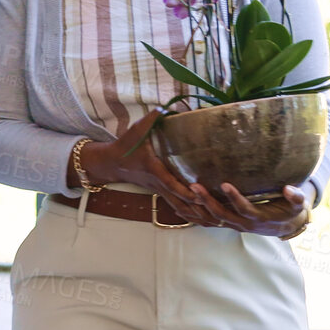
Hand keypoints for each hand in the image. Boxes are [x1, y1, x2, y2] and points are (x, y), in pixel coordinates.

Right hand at [78, 110, 224, 226]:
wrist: (112, 163)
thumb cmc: (126, 146)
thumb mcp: (137, 130)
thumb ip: (152, 119)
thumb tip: (164, 107)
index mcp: (154, 170)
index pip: (171, 184)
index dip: (184, 191)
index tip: (199, 195)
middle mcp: (158, 184)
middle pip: (179, 202)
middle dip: (197, 209)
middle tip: (216, 216)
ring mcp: (159, 190)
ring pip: (179, 208)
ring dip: (196, 215)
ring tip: (215, 222)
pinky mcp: (161, 192)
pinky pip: (177, 206)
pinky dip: (189, 214)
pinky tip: (202, 218)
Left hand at [188, 182, 310, 236]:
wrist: (286, 226)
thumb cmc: (291, 211)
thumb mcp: (298, 205)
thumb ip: (296, 197)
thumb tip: (289, 189)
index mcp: (259, 218)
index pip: (244, 208)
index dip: (234, 198)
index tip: (225, 184)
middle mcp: (243, 224)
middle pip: (221, 215)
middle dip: (207, 201)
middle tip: (194, 186)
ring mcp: (234, 225)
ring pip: (211, 220)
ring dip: (197, 208)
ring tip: (184, 191)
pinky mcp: (228, 224)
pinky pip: (208, 222)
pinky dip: (194, 216)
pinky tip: (180, 206)